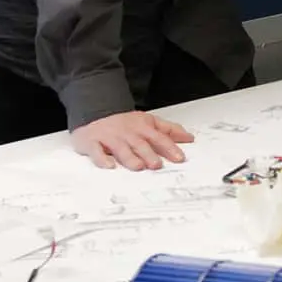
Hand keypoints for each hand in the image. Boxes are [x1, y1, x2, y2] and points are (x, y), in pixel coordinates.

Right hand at [68, 111, 192, 169]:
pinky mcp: (92, 143)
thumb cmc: (124, 124)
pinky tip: (109, 166)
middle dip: (149, 153)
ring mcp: (109, 137)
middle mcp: (127, 132)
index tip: (179, 158)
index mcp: (141, 127)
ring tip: (138, 166)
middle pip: (139, 144)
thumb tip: (189, 138)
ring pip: (120, 148)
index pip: (158, 137)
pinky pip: (96, 151)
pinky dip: (102, 159)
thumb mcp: (148, 122)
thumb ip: (169, 130)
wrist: (94, 115)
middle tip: (157, 165)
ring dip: (129, 157)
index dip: (169, 147)